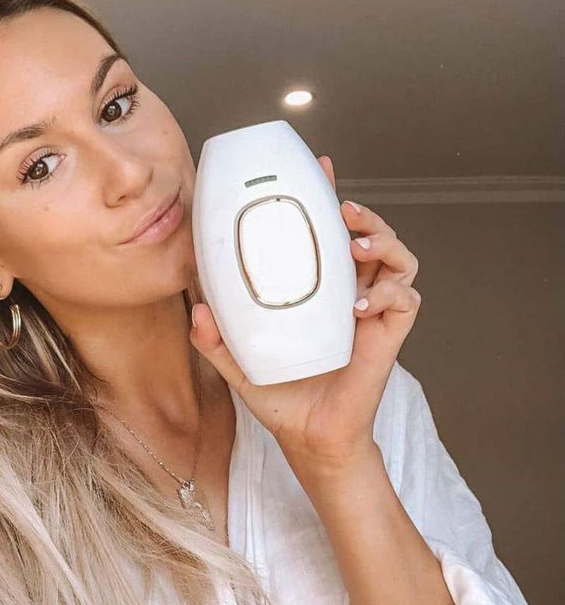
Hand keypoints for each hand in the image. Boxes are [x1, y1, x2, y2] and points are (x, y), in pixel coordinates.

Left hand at [190, 155, 421, 480]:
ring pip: (397, 258)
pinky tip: (360, 306)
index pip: (327, 235)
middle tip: (342, 208)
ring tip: (357, 245)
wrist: (307, 436)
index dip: (328, 197)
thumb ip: (216, 339)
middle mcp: (348, 293)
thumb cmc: (280, 396)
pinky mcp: (388, 335)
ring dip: (383, 242)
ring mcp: (372, 312)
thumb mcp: (238, 362)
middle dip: (363, 214)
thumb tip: (199, 311)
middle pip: (369, 235)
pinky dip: (388, 293)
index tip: (321, 167)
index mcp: (316, 290)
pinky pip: (404, 300)